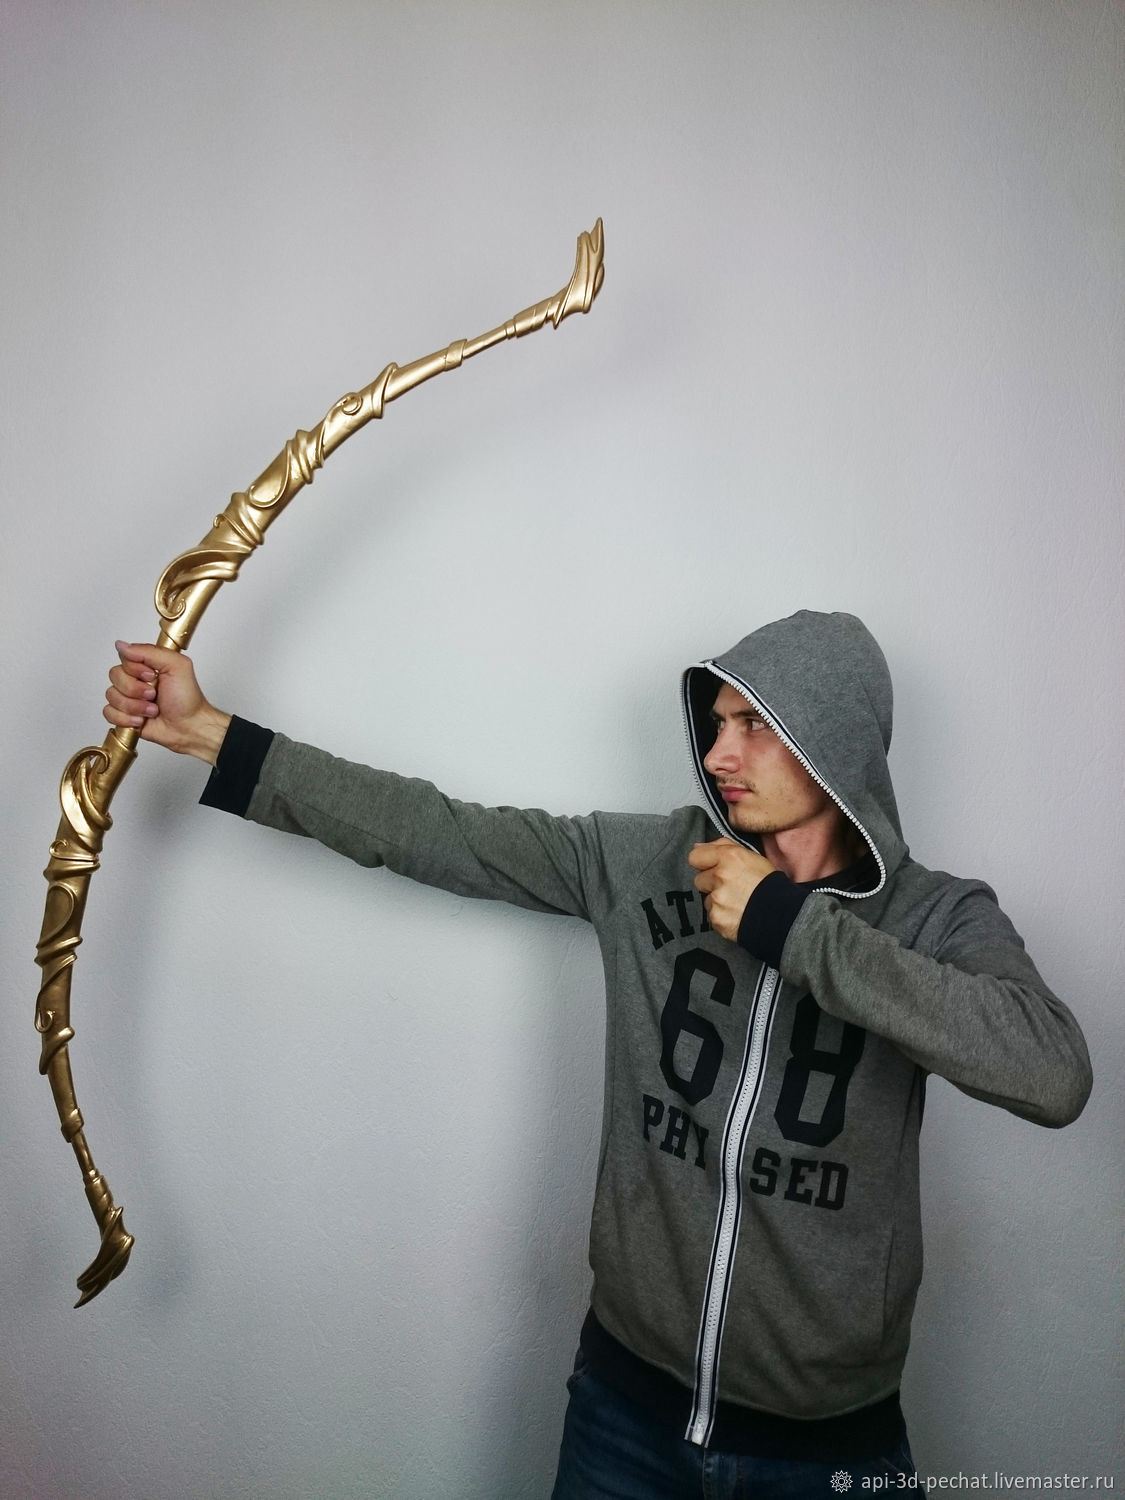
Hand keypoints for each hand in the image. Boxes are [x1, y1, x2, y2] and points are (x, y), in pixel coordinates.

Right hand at [104, 642, 230, 763]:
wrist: (189, 727)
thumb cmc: (187, 699)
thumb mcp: (177, 666)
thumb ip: (150, 651)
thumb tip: (123, 646)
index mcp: (147, 665)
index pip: (124, 658)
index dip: (136, 670)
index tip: (152, 676)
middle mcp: (136, 679)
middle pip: (115, 676)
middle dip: (136, 690)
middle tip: (153, 695)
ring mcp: (129, 697)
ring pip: (111, 695)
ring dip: (134, 706)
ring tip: (152, 710)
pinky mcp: (124, 715)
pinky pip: (109, 712)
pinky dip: (125, 718)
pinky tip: (141, 720)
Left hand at [688, 838, 774, 941]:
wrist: (782, 915)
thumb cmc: (768, 884)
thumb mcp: (751, 857)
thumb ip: (722, 846)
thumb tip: (697, 846)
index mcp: (729, 857)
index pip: (695, 857)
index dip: (703, 863)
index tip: (712, 868)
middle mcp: (720, 876)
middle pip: (699, 880)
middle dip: (711, 883)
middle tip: (731, 887)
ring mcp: (717, 899)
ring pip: (706, 899)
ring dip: (717, 901)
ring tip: (737, 902)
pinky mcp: (717, 918)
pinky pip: (712, 916)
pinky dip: (722, 916)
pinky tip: (737, 914)